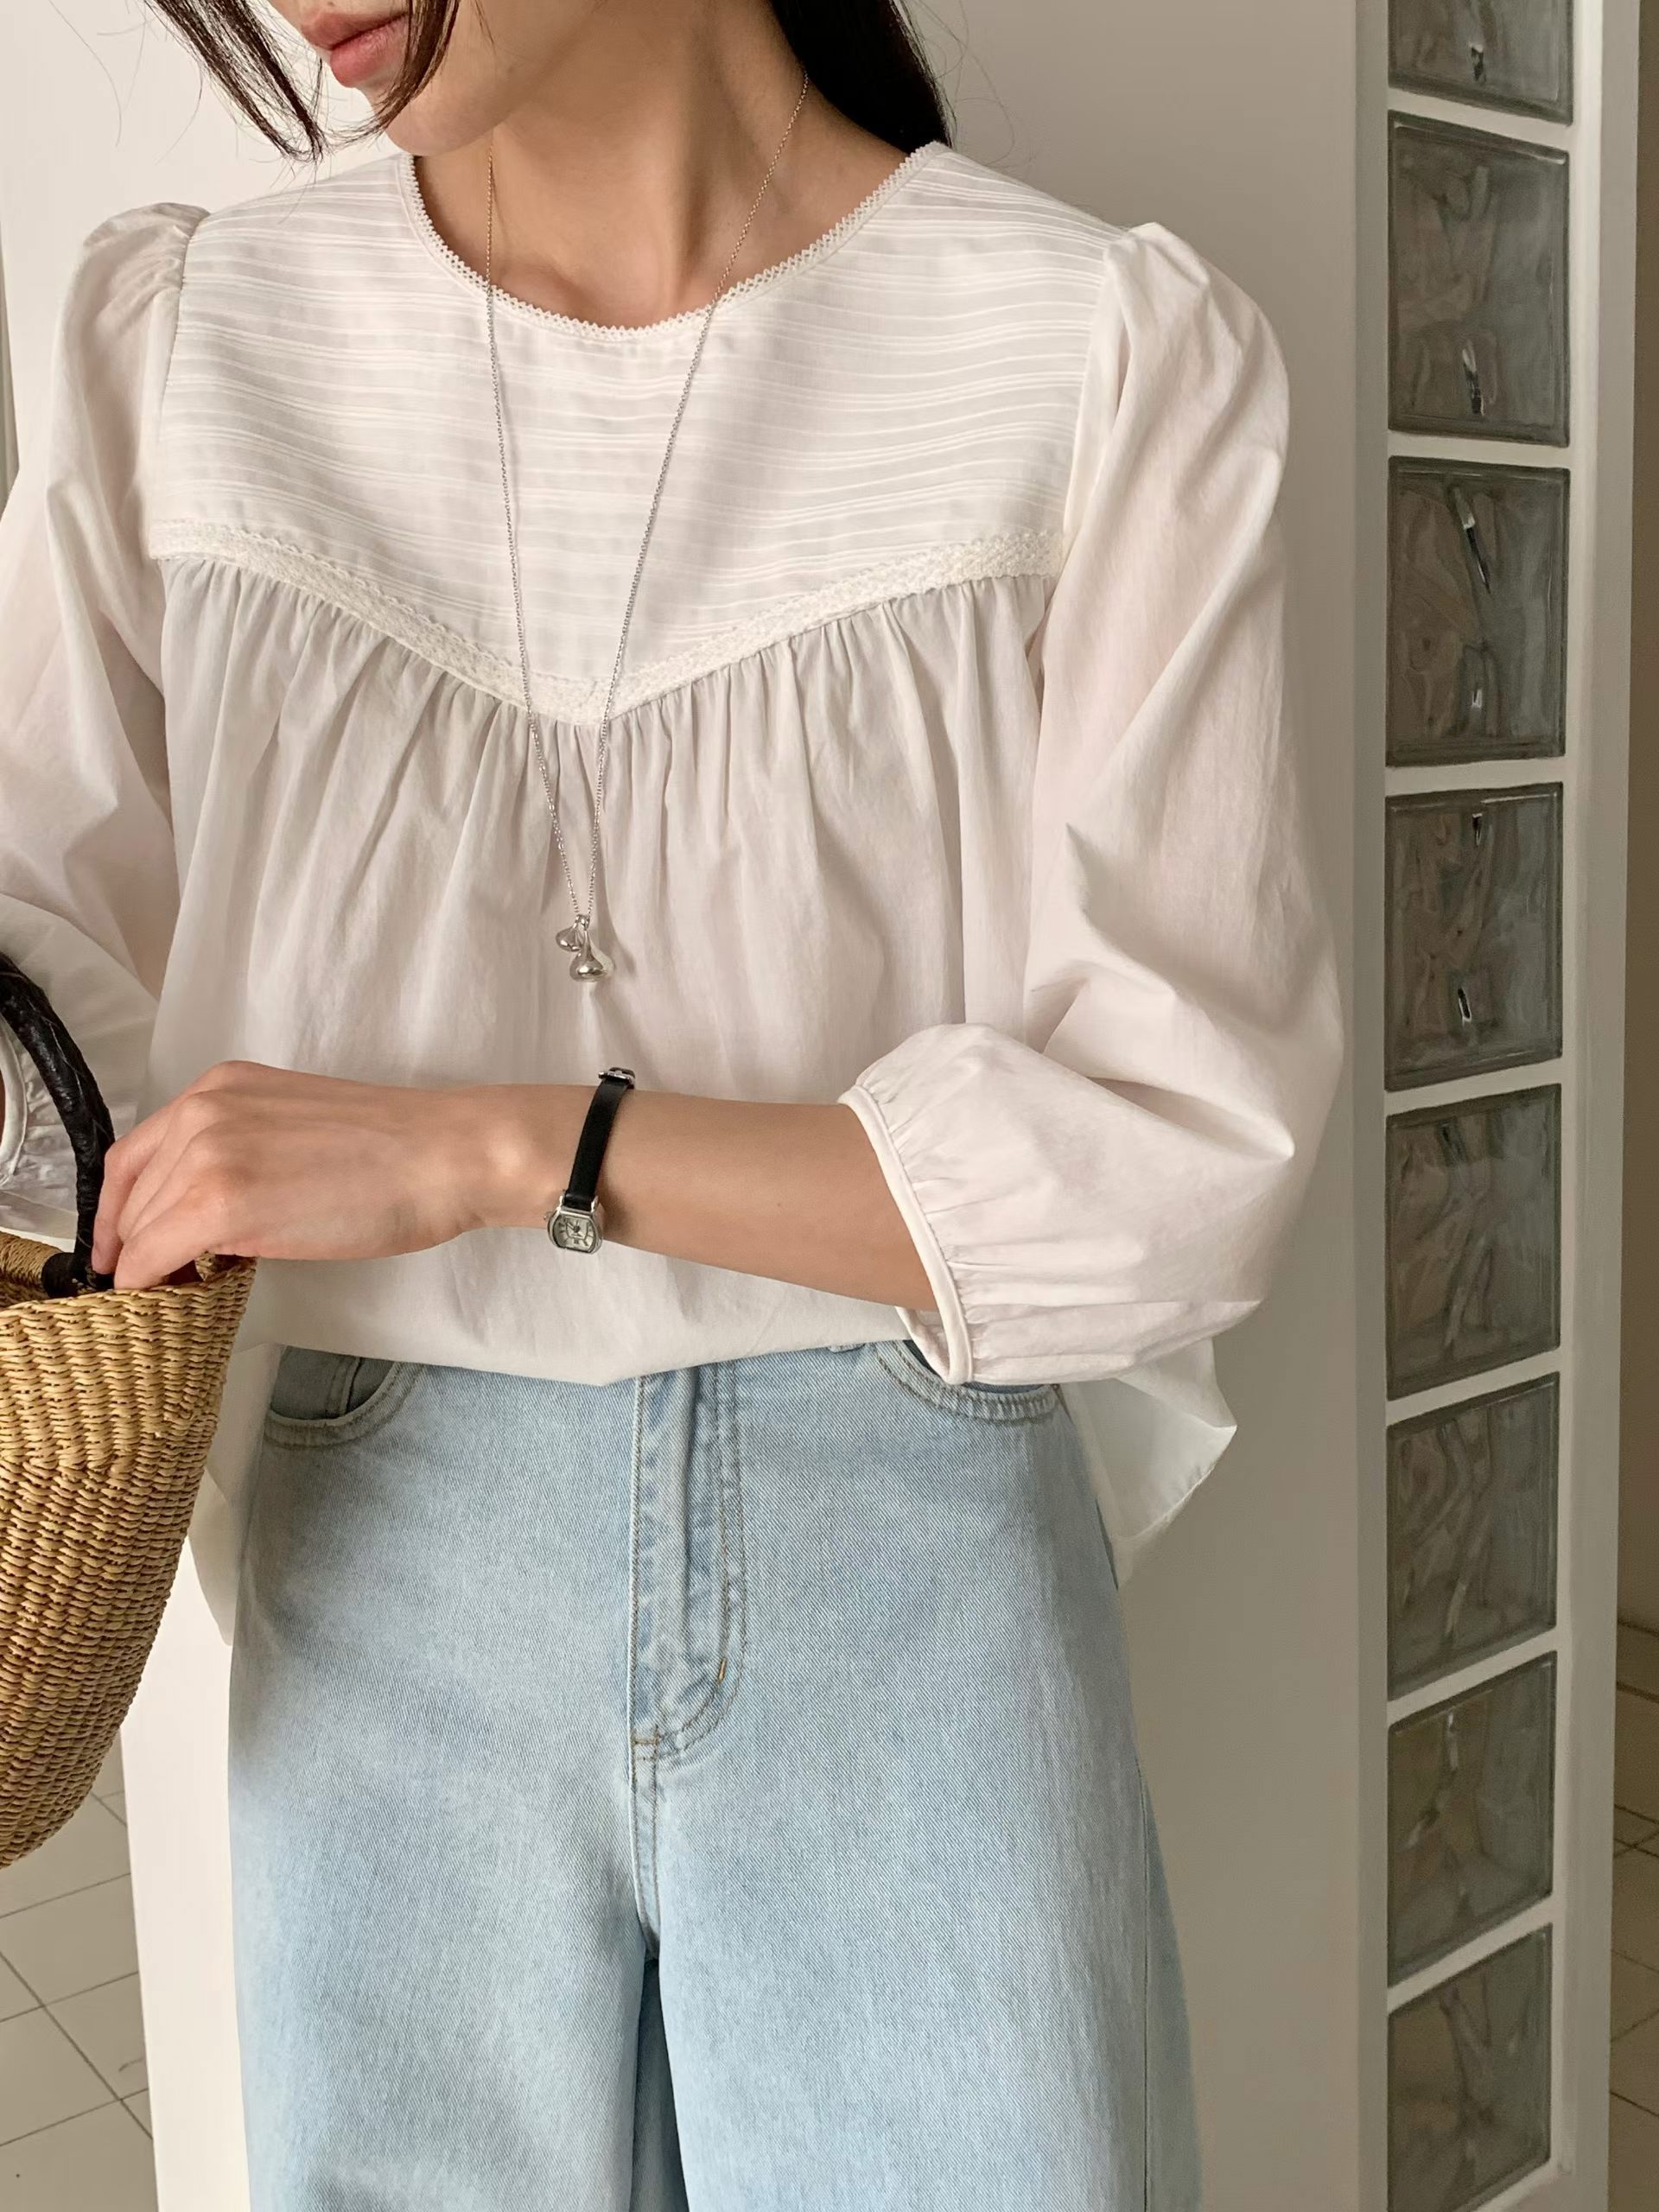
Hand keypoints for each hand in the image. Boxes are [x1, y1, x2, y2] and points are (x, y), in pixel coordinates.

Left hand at [90, 1061, 575, 1291]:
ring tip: (180, 1292)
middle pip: (131, 1193)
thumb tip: (209, 1214)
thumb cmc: (397, 1152)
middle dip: (135, 1243)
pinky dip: (149, 1284)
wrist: (444, 1156)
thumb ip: (242, 1152)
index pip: (136, 1153)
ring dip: (148, 1267)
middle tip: (158, 1282)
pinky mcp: (219, 1204)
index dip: (122, 1209)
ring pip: (138, 1229)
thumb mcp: (296, 1128)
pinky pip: (152, 1257)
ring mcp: (206, 1154)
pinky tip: (175, 1296)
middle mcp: (201, 1110)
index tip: (124, 1245)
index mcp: (221, 1086)